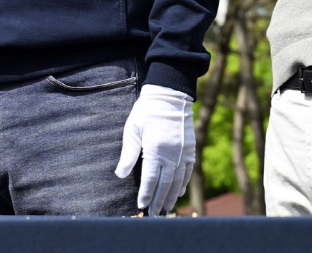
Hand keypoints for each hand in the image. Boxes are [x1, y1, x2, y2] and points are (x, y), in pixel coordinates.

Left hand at [113, 85, 194, 216]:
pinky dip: (183, 184)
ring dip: (172, 196)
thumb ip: (128, 154)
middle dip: (159, 201)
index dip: (146, 194)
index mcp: (156, 149)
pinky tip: (179, 193)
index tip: (141, 205)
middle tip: (154, 215)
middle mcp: (172, 154)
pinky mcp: (191, 149)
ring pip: (178, 181)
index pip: (151, 179)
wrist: (169, 96)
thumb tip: (120, 174)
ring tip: (166, 209)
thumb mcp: (133, 130)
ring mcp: (184, 153)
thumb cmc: (147, 111)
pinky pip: (188, 172)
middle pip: (165, 185)